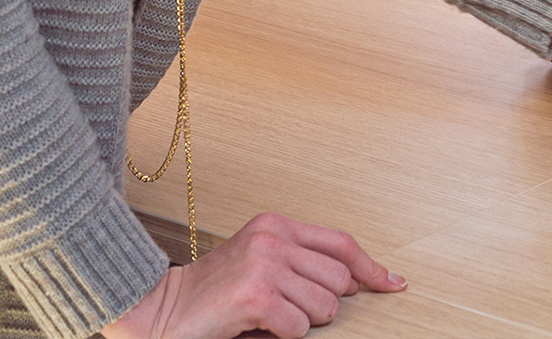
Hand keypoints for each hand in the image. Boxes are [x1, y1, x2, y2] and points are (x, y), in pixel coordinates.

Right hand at [101, 213, 403, 338]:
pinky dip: (282, 336)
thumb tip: (358, 281)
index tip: (392, 283)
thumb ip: (303, 263)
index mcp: (277, 225)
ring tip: (266, 318)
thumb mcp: (261, 264)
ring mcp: (265, 263)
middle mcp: (274, 238)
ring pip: (323, 308)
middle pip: (339, 280)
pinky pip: (298, 328)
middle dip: (322, 306)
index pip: (342, 244)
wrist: (159, 312)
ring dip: (300, 324)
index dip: (371, 268)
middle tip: (286, 311)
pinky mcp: (256, 294)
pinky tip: (254, 327)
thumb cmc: (212, 294)